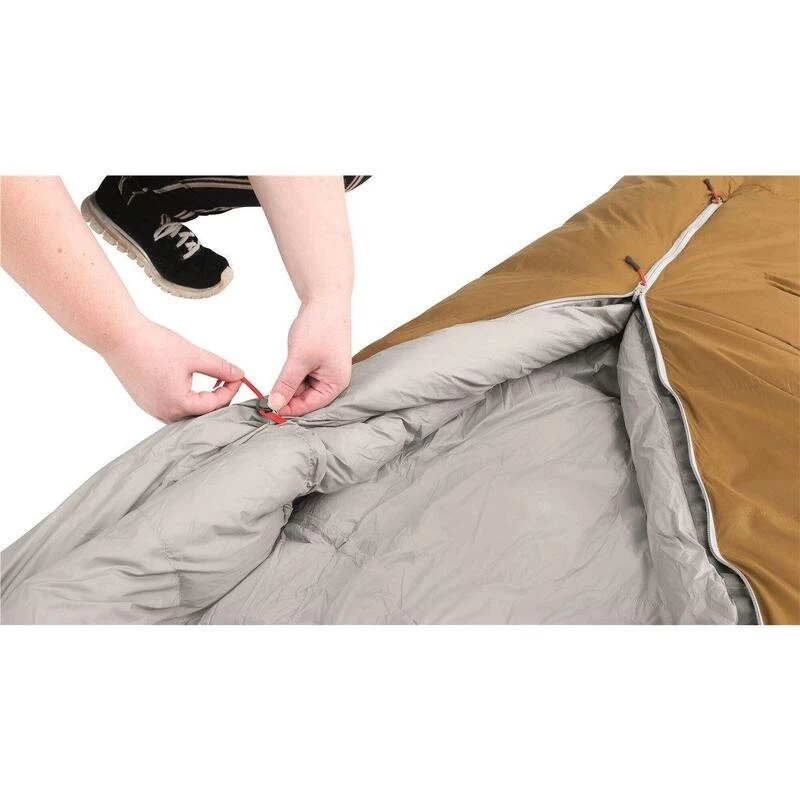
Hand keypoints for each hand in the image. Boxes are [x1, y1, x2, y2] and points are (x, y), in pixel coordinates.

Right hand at [103, 317, 243, 422]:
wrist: (119, 336)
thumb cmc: (153, 345)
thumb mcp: (194, 356)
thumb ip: (220, 368)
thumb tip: (239, 374)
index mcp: (178, 405)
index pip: (215, 405)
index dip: (230, 390)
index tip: (238, 377)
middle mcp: (164, 414)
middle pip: (202, 415)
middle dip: (218, 399)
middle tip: (228, 380)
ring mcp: (152, 410)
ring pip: (187, 413)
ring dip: (203, 400)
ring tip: (213, 381)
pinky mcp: (145, 403)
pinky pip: (172, 408)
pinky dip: (187, 399)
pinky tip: (192, 384)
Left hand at [268, 299, 351, 415]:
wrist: (326, 298)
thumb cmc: (319, 327)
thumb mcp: (299, 359)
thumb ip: (286, 384)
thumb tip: (275, 405)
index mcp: (336, 384)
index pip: (310, 406)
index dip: (288, 408)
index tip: (268, 407)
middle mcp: (334, 380)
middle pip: (307, 398)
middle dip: (288, 395)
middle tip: (267, 394)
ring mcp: (328, 369)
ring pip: (304, 386)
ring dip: (289, 383)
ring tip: (279, 375)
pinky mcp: (321, 360)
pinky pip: (305, 375)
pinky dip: (293, 373)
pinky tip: (287, 365)